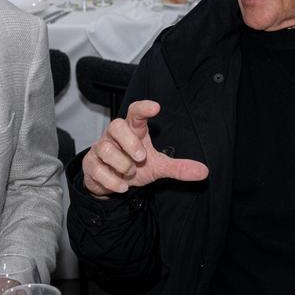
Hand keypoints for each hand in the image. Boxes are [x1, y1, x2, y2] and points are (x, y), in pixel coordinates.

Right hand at [82, 100, 208, 196]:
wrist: (111, 183)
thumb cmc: (134, 166)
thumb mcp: (158, 167)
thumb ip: (178, 168)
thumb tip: (204, 172)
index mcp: (133, 130)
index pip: (135, 112)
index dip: (144, 108)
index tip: (156, 108)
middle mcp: (115, 136)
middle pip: (116, 125)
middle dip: (129, 142)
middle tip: (141, 157)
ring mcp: (100, 148)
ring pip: (106, 149)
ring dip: (122, 165)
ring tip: (130, 173)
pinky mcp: (90, 164)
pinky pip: (97, 169)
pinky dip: (112, 181)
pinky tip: (122, 186)